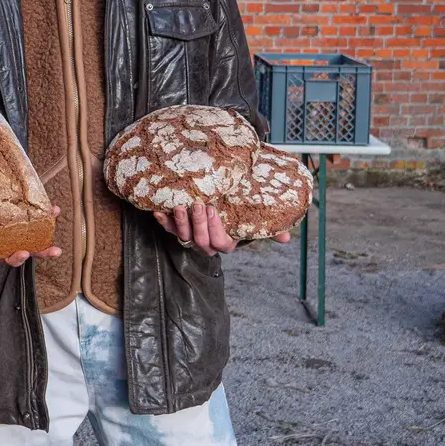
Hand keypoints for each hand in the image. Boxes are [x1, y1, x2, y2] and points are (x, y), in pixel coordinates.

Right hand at [0, 199, 63, 267]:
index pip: (6, 257)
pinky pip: (34, 219)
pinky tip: (52, 208)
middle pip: (27, 250)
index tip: (22, 253)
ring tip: (55, 217)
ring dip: (48, 230)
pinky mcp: (19, 217)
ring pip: (35, 236)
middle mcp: (7, 240)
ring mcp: (15, 230)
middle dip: (42, 252)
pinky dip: (44, 215)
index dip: (16, 258)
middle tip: (53, 251)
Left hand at [152, 204, 291, 254]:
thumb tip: (286, 238)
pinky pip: (167, 228)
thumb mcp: (254, 220)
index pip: (221, 243)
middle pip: (201, 240)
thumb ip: (269, 229)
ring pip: (183, 236)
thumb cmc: (239, 212)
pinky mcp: (176, 227)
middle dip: (198, 223)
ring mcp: (190, 236)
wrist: (219, 202)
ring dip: (180, 222)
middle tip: (199, 204)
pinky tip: (158, 211)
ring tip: (179, 206)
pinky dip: (162, 220)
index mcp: (225, 243)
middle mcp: (206, 243)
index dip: (216, 229)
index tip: (215, 210)